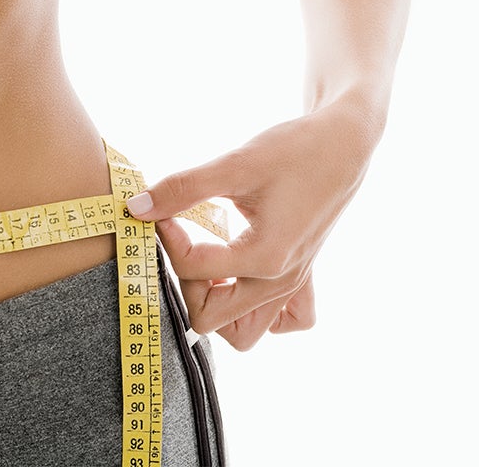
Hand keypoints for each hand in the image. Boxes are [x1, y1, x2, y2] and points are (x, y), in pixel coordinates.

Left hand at [127, 100, 378, 349]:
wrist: (343, 144)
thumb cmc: (294, 150)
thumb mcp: (234, 165)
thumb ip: (182, 189)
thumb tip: (136, 207)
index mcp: (265, 258)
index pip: (193, 269)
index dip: (167, 238)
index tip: (164, 210)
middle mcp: (280, 282)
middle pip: (211, 319)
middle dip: (186, 283)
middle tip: (185, 242)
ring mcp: (293, 285)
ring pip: (243, 333)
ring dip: (217, 306)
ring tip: (208, 265)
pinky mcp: (301, 278)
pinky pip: (280, 321)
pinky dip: (256, 310)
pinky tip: (242, 275)